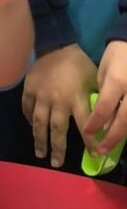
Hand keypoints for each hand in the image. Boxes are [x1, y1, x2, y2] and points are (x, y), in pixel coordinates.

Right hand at [21, 44, 96, 167]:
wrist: (57, 45)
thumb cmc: (79, 63)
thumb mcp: (93, 80)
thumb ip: (94, 99)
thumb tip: (102, 120)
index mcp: (76, 98)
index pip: (85, 125)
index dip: (90, 142)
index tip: (94, 155)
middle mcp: (58, 101)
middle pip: (57, 130)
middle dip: (58, 149)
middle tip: (56, 164)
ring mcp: (41, 96)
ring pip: (39, 123)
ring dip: (39, 140)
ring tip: (40, 153)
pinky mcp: (29, 89)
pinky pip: (27, 108)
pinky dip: (28, 119)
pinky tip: (31, 127)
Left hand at [82, 40, 126, 155]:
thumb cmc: (116, 57)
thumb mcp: (105, 74)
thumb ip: (104, 97)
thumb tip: (103, 123)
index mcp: (116, 82)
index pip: (104, 108)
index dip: (95, 123)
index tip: (86, 134)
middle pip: (123, 120)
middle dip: (112, 138)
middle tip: (101, 151)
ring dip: (122, 136)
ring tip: (111, 147)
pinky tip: (121, 134)